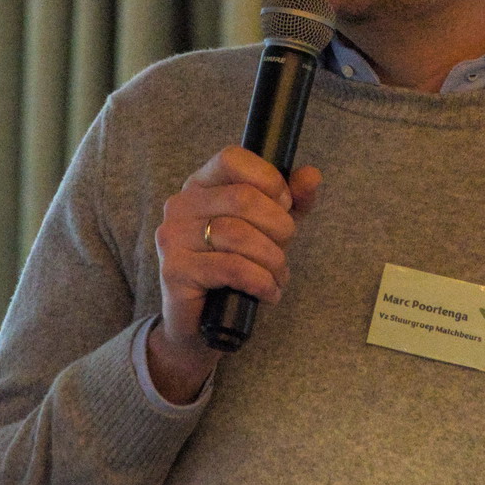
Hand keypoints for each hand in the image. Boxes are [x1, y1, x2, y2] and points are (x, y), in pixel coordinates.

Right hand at [146, 147, 321, 403]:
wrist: (203, 326)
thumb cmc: (237, 269)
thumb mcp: (271, 229)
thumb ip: (293, 201)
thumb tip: (311, 175)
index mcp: (201, 185)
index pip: (232, 158)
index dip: (269, 180)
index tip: (284, 206)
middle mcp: (180, 205)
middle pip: (243, 198)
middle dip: (278, 226)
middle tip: (285, 249)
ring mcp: (173, 237)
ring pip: (238, 234)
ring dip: (272, 260)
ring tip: (278, 276)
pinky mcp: (175, 271)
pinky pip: (232, 268)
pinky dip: (261, 281)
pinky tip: (268, 292)